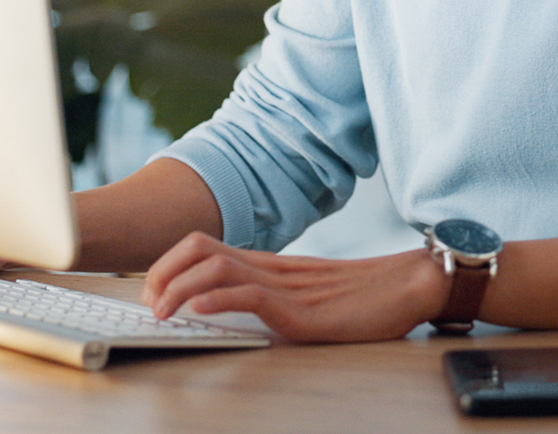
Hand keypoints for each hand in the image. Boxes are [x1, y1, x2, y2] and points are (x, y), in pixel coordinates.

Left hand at [141, 231, 448, 342]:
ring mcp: (285, 286)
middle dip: (162, 272)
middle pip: (199, 248)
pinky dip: (219, 299)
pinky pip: (252, 295)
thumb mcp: (305, 295)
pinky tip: (202, 310)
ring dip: (180, 287)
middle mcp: (270, 268)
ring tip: (163, 311)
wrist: (408, 287)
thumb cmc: (364, 297)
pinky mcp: (301, 310)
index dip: (168, 263)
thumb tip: (232, 310)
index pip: (203, 246)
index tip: (151, 290)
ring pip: (217, 267)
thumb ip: (271, 297)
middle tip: (148, 301)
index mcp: (268, 264)